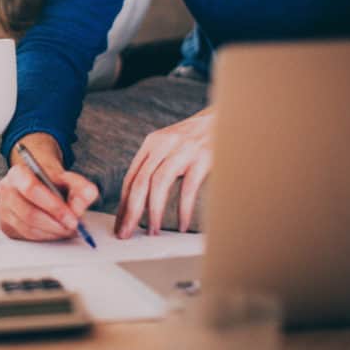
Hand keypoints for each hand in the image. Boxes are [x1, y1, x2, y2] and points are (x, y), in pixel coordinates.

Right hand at [0, 133, 98, 240]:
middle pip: (29, 213)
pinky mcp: (5, 225)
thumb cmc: (50, 182)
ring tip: (68, 229)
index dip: (53, 206)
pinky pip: (26, 237)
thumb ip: (81, 187)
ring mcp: (3, 209)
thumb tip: (87, 197)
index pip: (31, 189)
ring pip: (28, 228)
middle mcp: (5, 190)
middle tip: (73, 227)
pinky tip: (55, 231)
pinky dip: (45, 237)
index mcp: (17, 173)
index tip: (72, 217)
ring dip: (52, 232)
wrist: (38, 183)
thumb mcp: (68, 179)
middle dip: (55, 224)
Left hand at [114, 107, 213, 237]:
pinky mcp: (203, 157)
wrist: (229, 116)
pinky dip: (182, 208)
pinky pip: (187, 187)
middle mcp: (164, 144)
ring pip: (158, 184)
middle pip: (139, 182)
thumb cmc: (199, 137)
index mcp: (152, 142)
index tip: (119, 223)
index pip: (131, 177)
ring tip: (152, 232)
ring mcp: (183, 149)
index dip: (123, 203)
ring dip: (153, 211)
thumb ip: (156, 164)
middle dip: (130, 211)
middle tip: (126, 233)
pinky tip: (180, 224)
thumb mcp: (172, 145)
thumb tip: (140, 199)